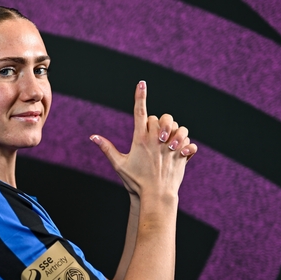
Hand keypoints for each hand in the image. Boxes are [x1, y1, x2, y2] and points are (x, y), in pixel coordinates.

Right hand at [89, 81, 196, 199]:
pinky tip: (179, 152)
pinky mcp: (181, 153)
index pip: (139, 112)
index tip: (141, 82)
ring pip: (177, 126)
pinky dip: (185, 144)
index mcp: (140, 139)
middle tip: (155, 137)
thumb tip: (92, 136)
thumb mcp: (119, 164)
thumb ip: (107, 148)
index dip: (140, 96)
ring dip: (174, 131)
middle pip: (159, 118)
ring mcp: (170, 146)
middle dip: (158, 124)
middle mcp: (156, 140)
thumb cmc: (135, 181)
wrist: (156, 196)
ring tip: (169, 143)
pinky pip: (188, 140)